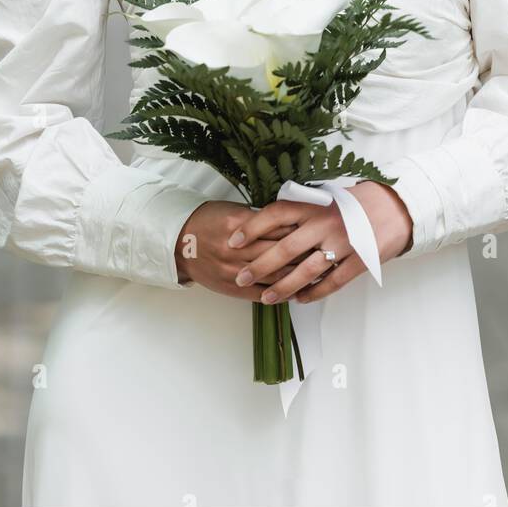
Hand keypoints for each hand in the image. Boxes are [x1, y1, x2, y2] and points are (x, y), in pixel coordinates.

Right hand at [175, 200, 311, 299]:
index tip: (319, 230)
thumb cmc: (207, 222)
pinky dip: (281, 294)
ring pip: (275, 276)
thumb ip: (260, 219)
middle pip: (281, 253)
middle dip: (306, 253)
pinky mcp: (233, 289)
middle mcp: (239, 250)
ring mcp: (236, 271)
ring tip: (319, 273)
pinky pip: (262, 294)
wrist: (180, 244)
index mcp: (241, 226)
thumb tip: (289, 221)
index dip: (302, 230)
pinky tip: (297, 292)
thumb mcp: (233, 211)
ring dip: (298, 276)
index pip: (279, 228)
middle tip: (327, 251)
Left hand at [223, 182, 413, 308]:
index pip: (276, 213)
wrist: (397, 207)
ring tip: (266, 297)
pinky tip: (301, 300)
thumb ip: (303, 211)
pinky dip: (314, 293)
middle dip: (260, 265)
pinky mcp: (359, 260)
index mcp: (316, 204)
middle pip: (285, 247)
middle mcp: (326, 222)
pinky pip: (332, 282)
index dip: (252, 227)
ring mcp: (343, 243)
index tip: (233, 240)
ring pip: (306, 271)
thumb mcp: (327, 198)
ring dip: (284, 287)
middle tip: (241, 277)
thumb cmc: (356, 203)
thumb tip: (268, 225)